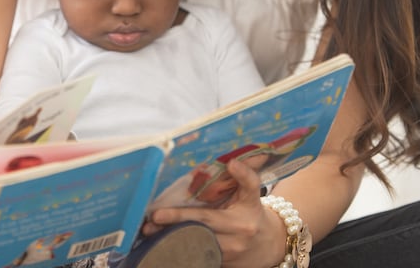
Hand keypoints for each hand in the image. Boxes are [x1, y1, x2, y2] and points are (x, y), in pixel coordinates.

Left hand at [143, 158, 282, 267]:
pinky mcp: (221, 264)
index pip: (206, 218)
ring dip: (170, 239)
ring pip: (194, 247)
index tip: (158, 213)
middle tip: (149, 221)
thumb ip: (245, 178)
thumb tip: (232, 162)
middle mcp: (233, 241)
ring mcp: (226, 256)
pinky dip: (181, 248)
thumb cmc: (254, 213)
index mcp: (239, 221)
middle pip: (195, 234)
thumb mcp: (253, 195)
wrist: (270, 245)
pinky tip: (164, 241)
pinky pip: (198, 256)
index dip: (181, 216)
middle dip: (169, 228)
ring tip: (150, 230)